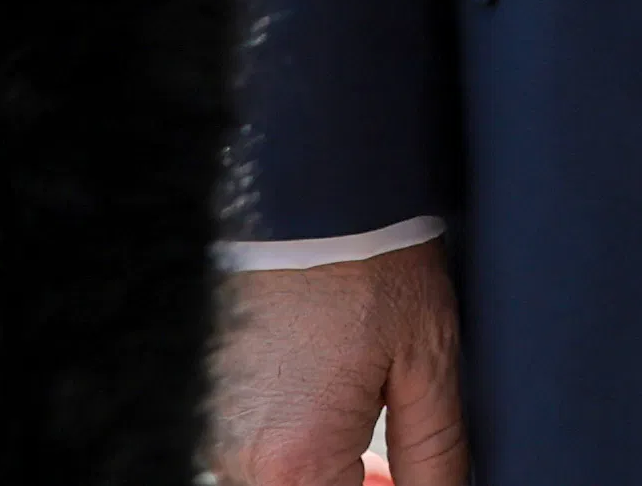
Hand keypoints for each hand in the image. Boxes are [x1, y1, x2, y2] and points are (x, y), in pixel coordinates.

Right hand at [207, 240, 466, 485]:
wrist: (309, 185)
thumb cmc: (373, 263)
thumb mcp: (429, 363)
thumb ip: (436, 456)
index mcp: (298, 464)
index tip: (406, 478)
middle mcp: (239, 456)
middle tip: (391, 463)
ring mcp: (213, 424)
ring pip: (277, 477)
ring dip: (320, 467)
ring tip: (360, 412)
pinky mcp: (204, 393)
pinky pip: (251, 442)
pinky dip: (289, 434)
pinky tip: (322, 392)